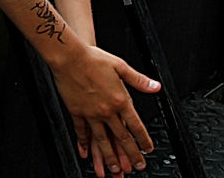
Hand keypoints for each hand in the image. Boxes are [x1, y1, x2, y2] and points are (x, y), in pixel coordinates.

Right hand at [48, 46, 158, 175]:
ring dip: (110, 156)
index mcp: (120, 99)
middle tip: (136, 166)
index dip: (143, 139)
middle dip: (131, 154)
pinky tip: (85, 152)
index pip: (136, 125)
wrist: (69, 56)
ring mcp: (90, 113)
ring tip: (114, 169)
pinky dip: (84, 143)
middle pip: (121, 137)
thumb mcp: (121, 66)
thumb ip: (139, 80)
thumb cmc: (93, 58)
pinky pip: (81, 131)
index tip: (147, 149)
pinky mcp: (76, 111)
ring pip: (102, 140)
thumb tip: (155, 86)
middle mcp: (106, 110)